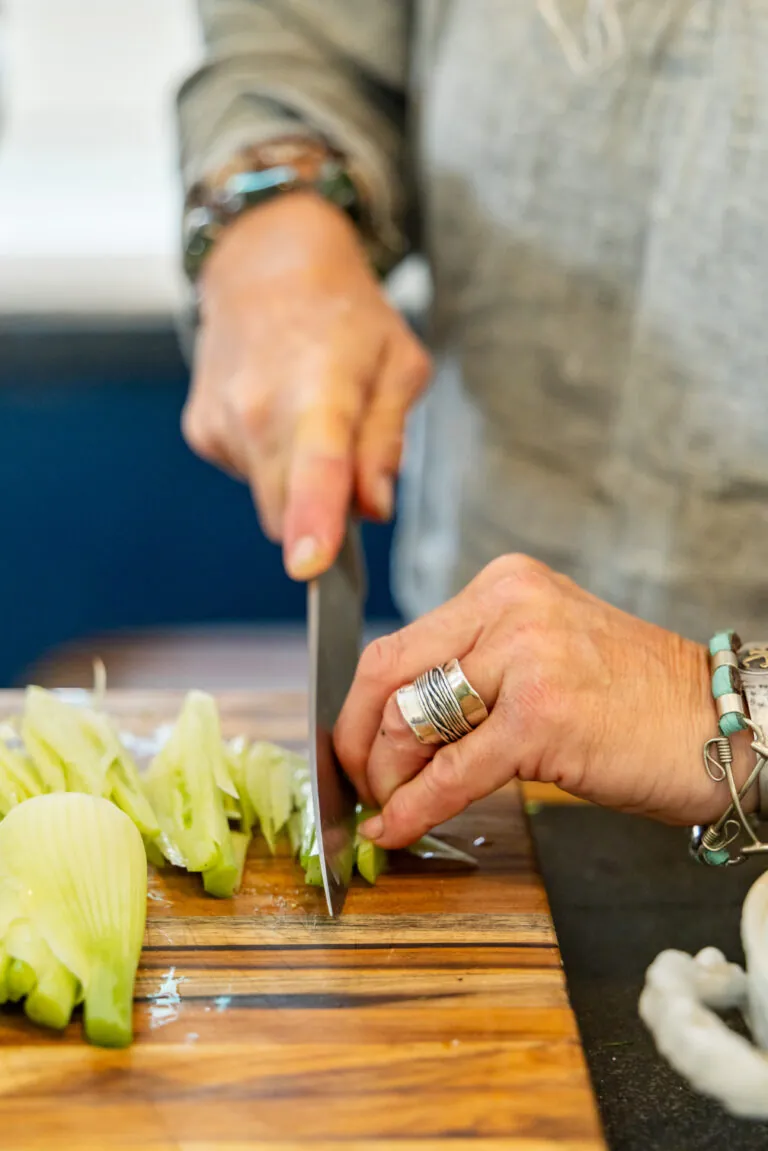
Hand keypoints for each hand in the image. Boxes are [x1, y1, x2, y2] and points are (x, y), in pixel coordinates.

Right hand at [182, 191, 430, 578]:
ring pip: (269, 499)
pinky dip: (270, 464)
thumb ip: (386, 441)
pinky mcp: (202, 432)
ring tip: (311, 418)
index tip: (311, 567)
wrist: (265, 264)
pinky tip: (278, 416)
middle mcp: (258, 408)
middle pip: (288, 509)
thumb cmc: (345, 315)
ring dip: (297, 484)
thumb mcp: (399, 365)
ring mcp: (222, 421)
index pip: (316, 465)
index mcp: (320, 388)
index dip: (315, 521)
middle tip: (351, 463)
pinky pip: (248, 477)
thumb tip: (374, 506)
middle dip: (323, 514)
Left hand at [334, 554, 752, 847]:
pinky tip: (400, 828)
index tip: (351, 746)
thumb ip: (475, 671)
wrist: (723, 723)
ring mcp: (528, 656)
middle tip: (359, 784)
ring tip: (387, 808)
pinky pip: (452, 770)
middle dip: (357, 742)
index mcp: (504, 586)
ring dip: (386, 778)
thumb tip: (396, 726)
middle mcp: (510, 607)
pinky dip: (416, 807)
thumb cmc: (636, 699)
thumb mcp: (544, 655)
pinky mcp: (544, 714)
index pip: (398, 644)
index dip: (358, 706)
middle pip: (388, 675)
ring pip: (412, 722)